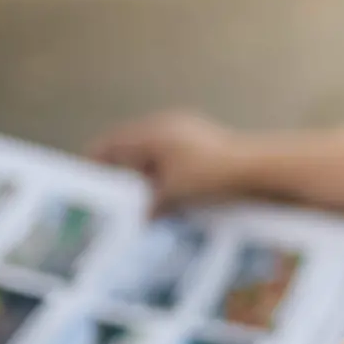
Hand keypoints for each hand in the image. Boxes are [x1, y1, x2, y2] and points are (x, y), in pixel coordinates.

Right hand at [89, 111, 248, 210]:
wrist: (257, 167)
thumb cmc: (210, 175)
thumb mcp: (173, 193)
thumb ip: (151, 204)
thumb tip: (141, 216)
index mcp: (152, 133)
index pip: (112, 143)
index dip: (96, 159)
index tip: (86, 177)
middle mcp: (167, 126)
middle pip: (132, 148)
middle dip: (121, 170)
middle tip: (110, 193)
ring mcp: (187, 131)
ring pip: (154, 154)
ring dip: (145, 175)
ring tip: (139, 198)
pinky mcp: (204, 142)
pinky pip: (173, 158)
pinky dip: (165, 174)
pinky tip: (169, 194)